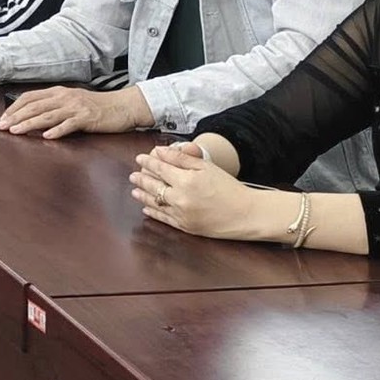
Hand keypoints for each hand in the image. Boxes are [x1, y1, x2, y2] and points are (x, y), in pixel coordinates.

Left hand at [0, 84, 152, 138]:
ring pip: (47, 115)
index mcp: (58, 92)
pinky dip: (57, 131)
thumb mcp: (71, 101)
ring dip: (29, 124)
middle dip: (16, 117)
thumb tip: (32, 115)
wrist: (122, 106)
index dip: (14, 107)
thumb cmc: (95, 106)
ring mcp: (75, 107)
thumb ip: (54, 106)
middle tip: (1, 127)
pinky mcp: (87, 118)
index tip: (3, 118)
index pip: (30, 97)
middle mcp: (64, 97)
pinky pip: (69, 125)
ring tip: (16, 131)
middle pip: (35, 106)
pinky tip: (46, 137)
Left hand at [131, 142, 252, 237]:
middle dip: (141, 178)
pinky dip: (153, 213)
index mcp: (186, 180)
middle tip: (133, 174)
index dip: (147, 162)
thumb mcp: (206, 167)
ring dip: (143, 195)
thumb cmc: (229, 188)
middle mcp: (181, 198)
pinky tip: (146, 209)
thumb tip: (160, 151)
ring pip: (155, 203)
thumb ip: (181, 158)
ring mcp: (182, 215)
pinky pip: (164, 219)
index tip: (139, 158)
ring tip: (134, 190)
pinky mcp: (186, 228)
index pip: (159, 168)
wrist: (247, 214)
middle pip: (154, 186)